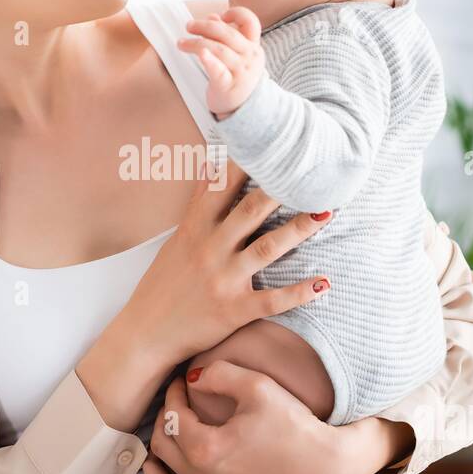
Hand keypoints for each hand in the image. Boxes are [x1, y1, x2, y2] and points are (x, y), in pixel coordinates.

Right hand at [76, 162, 332, 433]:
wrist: (147, 334)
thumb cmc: (164, 285)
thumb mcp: (177, 241)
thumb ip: (200, 210)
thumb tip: (215, 168)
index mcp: (194, 229)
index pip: (219, 186)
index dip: (243, 161)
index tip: (267, 139)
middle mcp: (209, 250)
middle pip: (249, 211)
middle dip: (279, 189)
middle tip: (308, 170)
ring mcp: (223, 280)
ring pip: (266, 248)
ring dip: (299, 230)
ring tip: (325, 213)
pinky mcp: (234, 310)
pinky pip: (273, 300)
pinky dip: (300, 292)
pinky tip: (324, 283)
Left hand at [141, 361, 414, 473]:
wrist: (330, 465)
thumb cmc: (296, 423)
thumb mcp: (258, 386)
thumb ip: (218, 373)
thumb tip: (191, 379)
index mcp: (206, 448)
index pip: (172, 416)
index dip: (174, 394)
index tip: (184, 382)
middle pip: (164, 448)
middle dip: (165, 421)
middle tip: (178, 406)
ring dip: (155, 466)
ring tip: (160, 448)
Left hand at [177, 6, 265, 115]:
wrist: (244, 109)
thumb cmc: (236, 77)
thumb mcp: (237, 55)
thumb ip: (227, 35)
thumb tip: (213, 17)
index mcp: (253, 46)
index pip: (250, 22)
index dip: (236, 14)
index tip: (219, 16)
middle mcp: (250, 56)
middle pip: (227, 33)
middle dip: (205, 26)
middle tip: (188, 26)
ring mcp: (241, 72)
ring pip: (219, 49)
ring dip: (197, 43)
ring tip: (181, 43)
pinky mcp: (228, 86)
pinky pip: (219, 71)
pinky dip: (210, 61)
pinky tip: (201, 55)